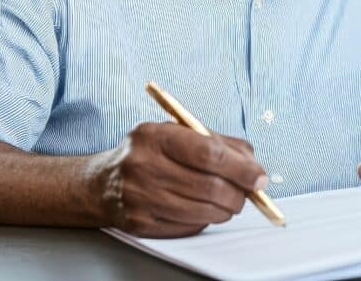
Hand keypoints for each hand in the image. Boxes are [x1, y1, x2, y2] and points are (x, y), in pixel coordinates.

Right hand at [89, 122, 267, 237]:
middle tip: (248, 193)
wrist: (102, 182)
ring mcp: (139, 197)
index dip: (241, 169)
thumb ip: (221, 143)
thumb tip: (254, 167)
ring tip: (228, 201)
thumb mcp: (180, 132)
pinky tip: (204, 209)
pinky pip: (188, 227)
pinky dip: (205, 220)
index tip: (259, 177)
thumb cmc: (150, 152)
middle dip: (238, 194)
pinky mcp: (140, 223)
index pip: (209, 154)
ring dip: (225, 210)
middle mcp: (144, 166)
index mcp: (156, 136)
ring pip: (202, 211)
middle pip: (209, 187)